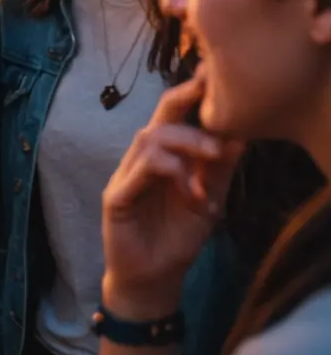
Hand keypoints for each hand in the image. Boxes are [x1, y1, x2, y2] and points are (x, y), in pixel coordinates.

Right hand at [101, 71, 241, 316]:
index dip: (188, 94)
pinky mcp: (116, 197)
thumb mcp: (209, 201)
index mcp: (163, 157)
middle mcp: (141, 160)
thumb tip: (239, 138)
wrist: (154, 277)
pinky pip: (138, 172)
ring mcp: (125, 176)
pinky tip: (189, 189)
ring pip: (149, 139)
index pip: (172, 117)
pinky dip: (168, 172)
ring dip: (186, 144)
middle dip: (183, 104)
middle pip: (157, 119)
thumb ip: (219, 172)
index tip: (211, 77)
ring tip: (213, 159)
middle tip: (213, 105)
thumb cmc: (177, 237)